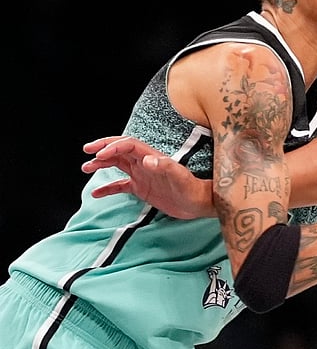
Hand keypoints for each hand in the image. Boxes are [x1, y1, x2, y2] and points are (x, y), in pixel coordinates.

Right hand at [81, 136, 214, 219]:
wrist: (199, 204)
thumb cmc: (192, 189)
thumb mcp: (180, 177)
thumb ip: (165, 167)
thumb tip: (147, 160)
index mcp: (151, 157)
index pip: (128, 145)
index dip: (112, 146)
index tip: (99, 155)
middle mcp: (145, 163)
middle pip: (119, 151)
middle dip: (103, 149)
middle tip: (87, 151)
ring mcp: (142, 175)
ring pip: (117, 165)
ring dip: (101, 165)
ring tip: (85, 168)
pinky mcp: (142, 188)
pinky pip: (120, 185)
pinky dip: (107, 188)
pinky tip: (96, 193)